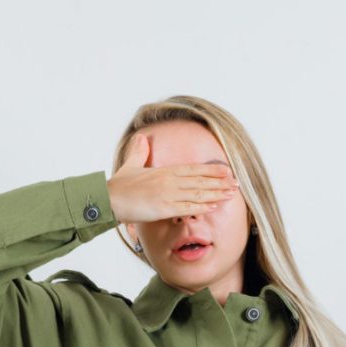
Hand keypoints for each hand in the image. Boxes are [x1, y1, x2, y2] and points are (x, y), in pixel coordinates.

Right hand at [106, 132, 239, 224]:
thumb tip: (141, 137)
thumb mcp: (131, 165)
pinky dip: (202, 207)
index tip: (227, 170)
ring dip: (216, 194)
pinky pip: (187, 208)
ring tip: (231, 194)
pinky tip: (214, 206)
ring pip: (198, 194)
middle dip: (220, 182)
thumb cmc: (119, 186)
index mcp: (165, 171)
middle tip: (237, 183)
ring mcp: (168, 194)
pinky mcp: (164, 208)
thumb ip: (139, 152)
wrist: (108, 199)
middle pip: (201, 181)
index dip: (212, 170)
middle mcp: (170, 181)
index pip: (194, 169)